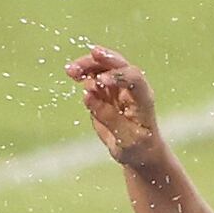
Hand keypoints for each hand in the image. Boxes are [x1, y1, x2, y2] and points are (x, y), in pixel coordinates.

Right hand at [66, 44, 171, 170]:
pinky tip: (73, 75)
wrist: (139, 152)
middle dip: (102, 60)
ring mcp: (119, 87)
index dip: (118, 76)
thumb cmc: (139, 147)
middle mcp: (132, 88)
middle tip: (83, 61)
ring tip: (71, 70)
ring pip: (104, 67)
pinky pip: (94, 76)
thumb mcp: (126, 139)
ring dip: (88, 64)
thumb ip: (108, 117)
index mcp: (142, 99)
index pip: (134, 79)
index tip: (99, 82)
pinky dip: (84, 73)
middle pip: (119, 65)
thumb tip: (87, 95)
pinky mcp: (106, 91)